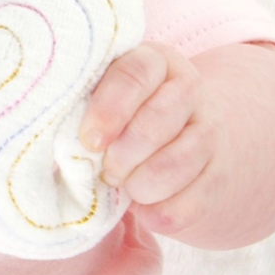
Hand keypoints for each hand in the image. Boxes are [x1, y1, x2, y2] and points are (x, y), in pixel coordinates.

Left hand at [78, 41, 226, 234]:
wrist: (184, 146)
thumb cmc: (120, 124)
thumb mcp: (102, 105)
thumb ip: (80, 114)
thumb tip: (51, 145)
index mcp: (152, 61)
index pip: (134, 74)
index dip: (109, 110)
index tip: (89, 142)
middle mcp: (188, 88)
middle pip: (155, 121)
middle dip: (123, 156)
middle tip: (107, 171)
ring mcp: (210, 128)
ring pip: (177, 162)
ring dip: (142, 185)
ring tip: (127, 188)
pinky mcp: (222, 170)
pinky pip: (196, 198)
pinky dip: (164, 213)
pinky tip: (147, 211)